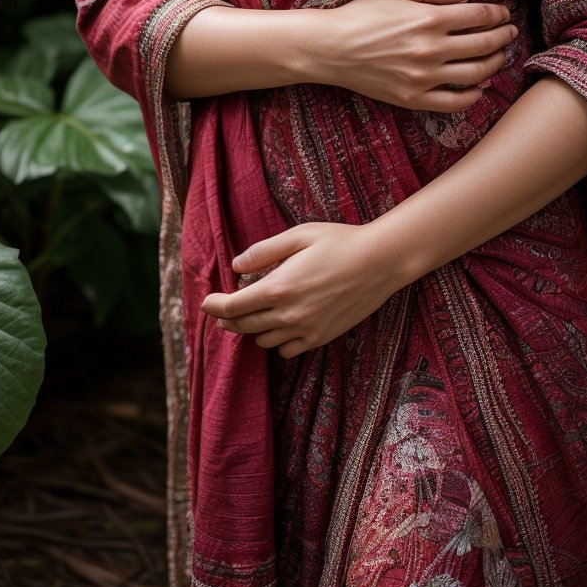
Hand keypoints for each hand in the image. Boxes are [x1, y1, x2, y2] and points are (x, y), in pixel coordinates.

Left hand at [200, 222, 401, 358]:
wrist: (380, 262)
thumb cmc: (339, 242)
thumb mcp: (299, 236)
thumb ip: (264, 252)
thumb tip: (235, 266)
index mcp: (279, 287)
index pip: (233, 307)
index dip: (214, 306)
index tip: (206, 302)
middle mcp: (289, 314)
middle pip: (243, 327)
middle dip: (228, 319)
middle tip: (222, 310)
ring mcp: (305, 330)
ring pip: (263, 341)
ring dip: (253, 328)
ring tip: (255, 312)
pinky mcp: (320, 338)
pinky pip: (286, 350)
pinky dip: (277, 340)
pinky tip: (281, 324)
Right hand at [315, 0, 516, 111]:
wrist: (330, 48)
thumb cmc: (362, 14)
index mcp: (428, 19)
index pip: (479, 17)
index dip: (497, 14)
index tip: (503, 13)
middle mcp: (430, 50)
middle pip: (484, 45)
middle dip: (503, 37)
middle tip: (509, 32)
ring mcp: (423, 78)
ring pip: (476, 74)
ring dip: (495, 63)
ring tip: (499, 56)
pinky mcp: (414, 98)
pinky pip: (454, 102)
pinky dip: (474, 96)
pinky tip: (480, 87)